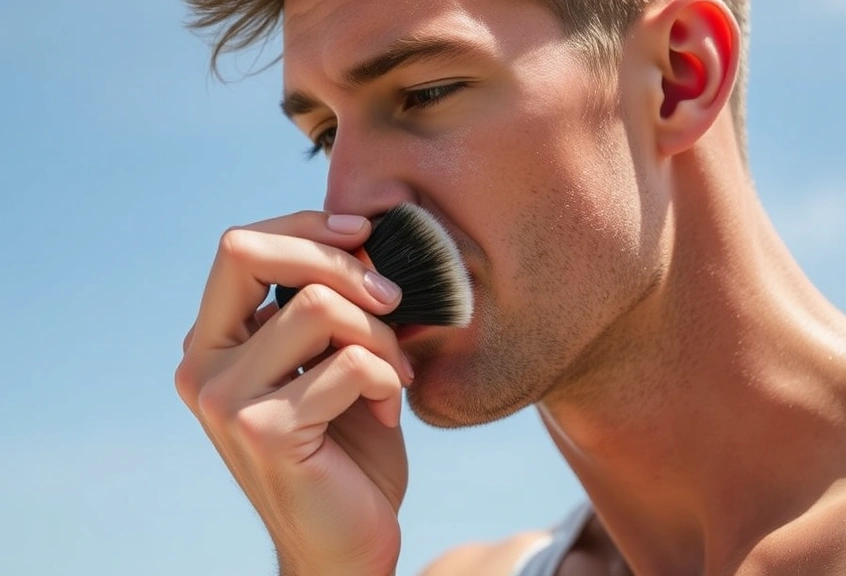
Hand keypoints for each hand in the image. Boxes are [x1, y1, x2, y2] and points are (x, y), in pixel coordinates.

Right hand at [175, 211, 414, 575]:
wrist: (345, 543)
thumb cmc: (347, 450)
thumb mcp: (333, 362)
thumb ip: (330, 308)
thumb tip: (366, 240)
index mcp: (214, 342)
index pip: (240, 247)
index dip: (306, 227)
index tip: (366, 235)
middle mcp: (203, 365)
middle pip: (253, 253)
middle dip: (341, 262)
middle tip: (394, 299)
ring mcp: (225, 399)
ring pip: (318, 307)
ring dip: (380, 335)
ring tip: (396, 375)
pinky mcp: (264, 430)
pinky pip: (349, 363)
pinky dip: (387, 378)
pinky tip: (388, 410)